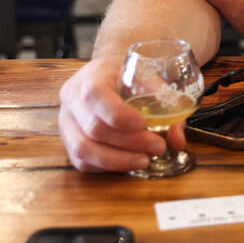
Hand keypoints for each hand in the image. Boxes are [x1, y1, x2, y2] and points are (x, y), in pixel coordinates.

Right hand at [57, 57, 185, 171]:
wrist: (108, 78)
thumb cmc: (129, 78)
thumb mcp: (148, 80)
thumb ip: (167, 105)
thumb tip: (177, 141)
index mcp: (91, 76)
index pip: (95, 94)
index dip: (119, 114)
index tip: (144, 124)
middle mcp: (71, 99)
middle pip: (93, 127)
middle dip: (129, 142)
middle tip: (158, 147)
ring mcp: (65, 122)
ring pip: (83, 149)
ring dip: (118, 160)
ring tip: (145, 160)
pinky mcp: (67, 142)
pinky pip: (82, 162)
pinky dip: (107, 167)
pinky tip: (129, 163)